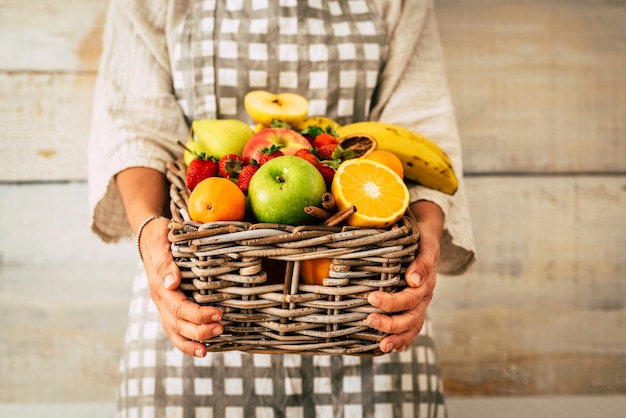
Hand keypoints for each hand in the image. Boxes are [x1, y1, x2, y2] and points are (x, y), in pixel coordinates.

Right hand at [139, 217, 223, 357]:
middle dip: (199, 330)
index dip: (198, 314)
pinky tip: (202, 348)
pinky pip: (175, 330)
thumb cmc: (159, 237)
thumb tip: (172, 281)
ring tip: (208, 349)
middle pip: (177, 324)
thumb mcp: (161, 242)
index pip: (179, 307)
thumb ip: (164, 262)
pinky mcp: (169, 307)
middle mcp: (160, 299)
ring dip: (192, 341)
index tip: (219, 313)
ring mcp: (163, 305)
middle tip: (221, 328)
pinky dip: (186, 343)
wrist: (150, 236)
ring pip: (174, 331)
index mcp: (159, 286)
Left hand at [366, 200, 442, 352]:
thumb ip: (422, 262)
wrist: (427, 238)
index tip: (371, 298)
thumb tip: (413, 280)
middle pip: (410, 316)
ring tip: (381, 345)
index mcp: (426, 283)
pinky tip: (392, 349)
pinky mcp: (415, 308)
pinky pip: (412, 328)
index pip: (409, 297)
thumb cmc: (422, 240)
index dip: (391, 301)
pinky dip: (404, 340)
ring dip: (396, 336)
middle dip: (390, 323)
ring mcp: (421, 305)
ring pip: (412, 326)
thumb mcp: (425, 245)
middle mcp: (424, 297)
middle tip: (369, 320)